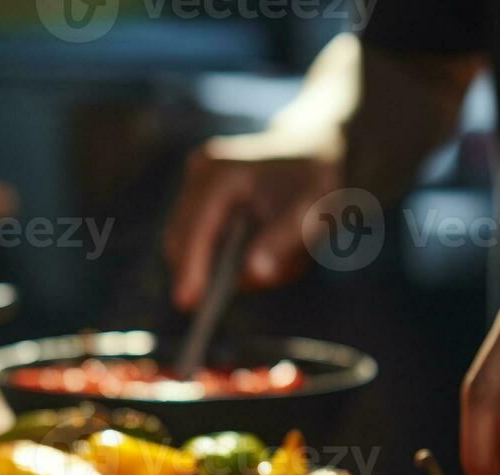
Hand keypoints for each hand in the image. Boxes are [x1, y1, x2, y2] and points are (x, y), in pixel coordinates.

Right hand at [163, 132, 340, 310]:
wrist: (318, 146)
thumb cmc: (317, 181)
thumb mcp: (312, 213)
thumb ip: (281, 242)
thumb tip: (252, 274)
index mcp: (222, 175)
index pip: (194, 231)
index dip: (190, 269)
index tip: (187, 303)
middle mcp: (202, 172)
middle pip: (182, 238)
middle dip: (209, 269)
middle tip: (264, 277)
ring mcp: (197, 179)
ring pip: (188, 239)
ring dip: (218, 260)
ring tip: (279, 253)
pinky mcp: (199, 190)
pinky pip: (200, 233)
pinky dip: (223, 249)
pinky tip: (263, 242)